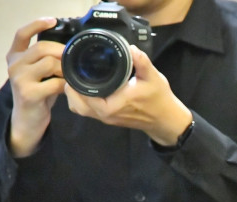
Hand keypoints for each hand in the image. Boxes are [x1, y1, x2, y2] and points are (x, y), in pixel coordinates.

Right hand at [7, 17, 66, 156]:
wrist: (27, 120)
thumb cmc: (37, 94)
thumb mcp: (38, 73)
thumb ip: (46, 59)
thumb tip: (68, 48)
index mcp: (14, 57)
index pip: (22, 34)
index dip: (37, 24)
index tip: (53, 21)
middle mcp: (14, 65)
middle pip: (42, 48)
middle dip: (62, 51)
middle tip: (73, 59)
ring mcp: (19, 79)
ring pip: (49, 63)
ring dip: (65, 69)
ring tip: (70, 76)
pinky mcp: (28, 94)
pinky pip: (54, 83)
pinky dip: (66, 85)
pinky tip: (68, 89)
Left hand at [64, 45, 193, 145]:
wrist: (165, 119)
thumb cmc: (159, 99)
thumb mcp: (152, 77)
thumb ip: (141, 62)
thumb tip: (131, 48)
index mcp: (111, 106)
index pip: (83, 94)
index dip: (75, 79)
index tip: (75, 65)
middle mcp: (105, 115)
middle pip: (75, 103)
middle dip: (71, 86)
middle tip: (74, 70)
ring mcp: (106, 118)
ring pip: (78, 108)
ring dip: (74, 94)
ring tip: (78, 78)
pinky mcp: (108, 118)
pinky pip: (86, 111)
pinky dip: (81, 100)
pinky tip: (86, 87)